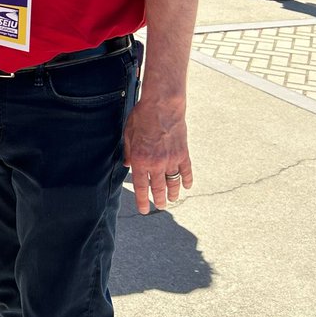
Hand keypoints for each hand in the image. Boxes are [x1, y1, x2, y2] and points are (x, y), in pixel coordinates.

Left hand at [123, 94, 191, 213]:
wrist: (162, 106)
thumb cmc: (142, 117)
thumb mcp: (128, 134)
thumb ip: (128, 152)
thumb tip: (128, 165)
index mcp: (140, 160)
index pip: (141, 187)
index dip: (142, 201)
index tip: (144, 210)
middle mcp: (156, 164)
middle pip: (158, 188)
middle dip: (159, 200)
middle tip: (160, 206)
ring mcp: (171, 160)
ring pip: (173, 183)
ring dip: (173, 193)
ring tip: (172, 199)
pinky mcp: (183, 154)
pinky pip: (186, 171)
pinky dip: (187, 180)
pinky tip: (187, 186)